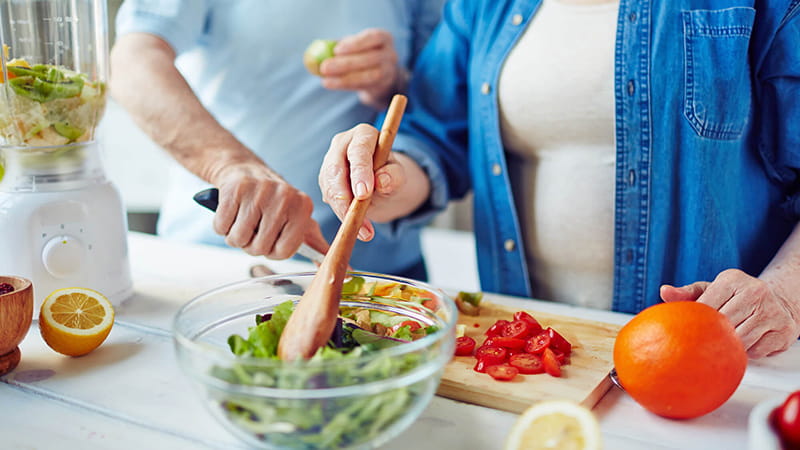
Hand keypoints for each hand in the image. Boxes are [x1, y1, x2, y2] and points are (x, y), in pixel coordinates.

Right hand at [212, 165, 329, 259]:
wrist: (247, 171)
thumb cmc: (275, 204)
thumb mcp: (301, 221)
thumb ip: (318, 246)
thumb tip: (345, 272)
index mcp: (303, 207)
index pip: (283, 252)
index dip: (272, 252)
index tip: (271, 239)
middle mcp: (284, 197)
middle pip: (258, 248)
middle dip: (251, 245)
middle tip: (255, 229)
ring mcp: (259, 191)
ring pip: (237, 238)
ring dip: (235, 236)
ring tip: (243, 221)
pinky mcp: (234, 189)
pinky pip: (221, 226)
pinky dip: (221, 225)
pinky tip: (232, 212)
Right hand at [318, 123, 412, 240]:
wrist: (383, 184)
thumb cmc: (392, 175)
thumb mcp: (399, 176)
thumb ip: (394, 176)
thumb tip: (382, 180)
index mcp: (363, 134)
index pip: (359, 151)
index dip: (360, 172)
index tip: (363, 194)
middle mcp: (342, 144)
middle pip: (336, 170)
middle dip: (344, 197)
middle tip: (356, 219)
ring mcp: (330, 162)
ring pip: (330, 187)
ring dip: (343, 211)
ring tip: (364, 231)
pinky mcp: (325, 180)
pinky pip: (329, 198)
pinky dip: (341, 214)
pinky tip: (356, 226)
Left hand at [319, 28, 404, 108]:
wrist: (380, 77)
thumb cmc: (362, 54)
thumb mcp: (354, 46)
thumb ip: (338, 45)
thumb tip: (318, 49)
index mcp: (384, 38)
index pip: (374, 37)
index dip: (356, 43)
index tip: (337, 50)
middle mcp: (390, 55)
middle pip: (370, 59)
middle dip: (346, 63)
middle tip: (324, 67)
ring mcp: (389, 72)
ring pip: (368, 76)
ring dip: (344, 78)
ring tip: (325, 78)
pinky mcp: (382, 87)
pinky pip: (363, 87)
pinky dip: (344, 85)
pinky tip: (329, 83)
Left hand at [660, 268, 799, 357]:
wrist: (778, 300)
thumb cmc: (736, 296)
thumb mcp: (711, 289)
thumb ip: (686, 293)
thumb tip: (664, 292)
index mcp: (733, 280)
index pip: (706, 306)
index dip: (698, 322)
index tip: (693, 328)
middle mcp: (755, 292)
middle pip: (723, 325)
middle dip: (713, 335)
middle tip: (708, 339)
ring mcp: (772, 312)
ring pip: (740, 341)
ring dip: (730, 345)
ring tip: (727, 339)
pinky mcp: (784, 332)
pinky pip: (756, 351)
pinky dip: (747, 352)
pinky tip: (746, 343)